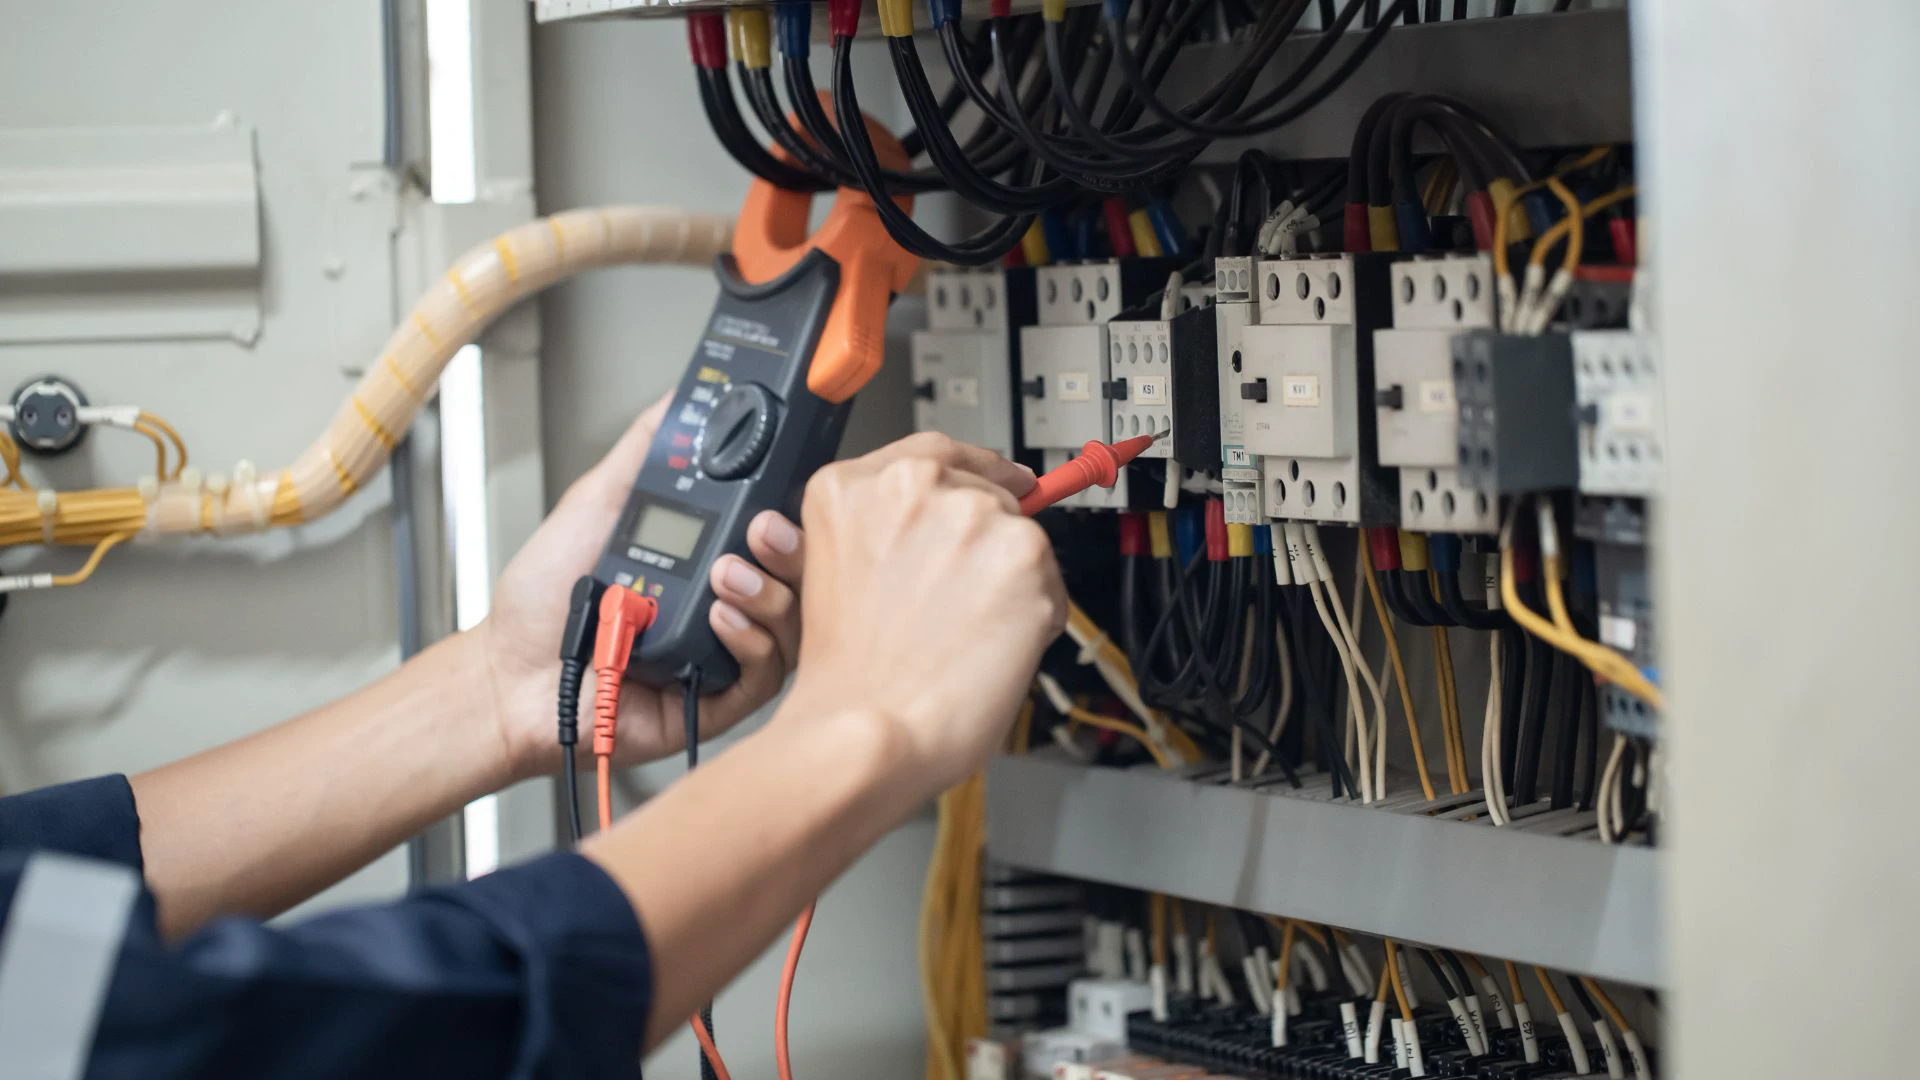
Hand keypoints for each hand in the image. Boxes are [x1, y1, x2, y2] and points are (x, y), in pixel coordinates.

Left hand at [478, 394, 805, 780]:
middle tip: (762, 528)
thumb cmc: (545, 602)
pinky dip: (749, 640)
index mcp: (709, 556)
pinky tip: (717, 619)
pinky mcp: (720, 700)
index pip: (778, 529)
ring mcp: (726, 651)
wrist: (512, 674)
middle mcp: (725, 601)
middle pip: (800, 575)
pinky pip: (765, 673)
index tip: (784, 485)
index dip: (794, 509)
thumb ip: (643, 451)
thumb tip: (678, 397)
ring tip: (725, 575)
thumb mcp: (596, 503)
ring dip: (768, 593)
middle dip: (793, 547)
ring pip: (793, 623)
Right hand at [781, 433, 1061, 795]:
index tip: (1002, 478)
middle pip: (983, 493)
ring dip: (1009, 582)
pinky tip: (991, 647)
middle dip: (984, 544)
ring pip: (1019, 537)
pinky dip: (1036, 616)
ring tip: (964, 635)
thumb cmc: (847, 678)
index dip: (975, 470)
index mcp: (852, 488)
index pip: (934, 452)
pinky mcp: (1024, 554)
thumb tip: (946, 520)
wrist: (870, 731)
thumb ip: (883, 530)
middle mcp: (913, 487)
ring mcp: (972, 516)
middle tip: (961, 603)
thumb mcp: (832, 573)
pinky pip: (1050, 581)